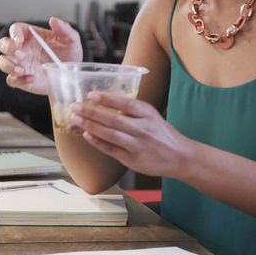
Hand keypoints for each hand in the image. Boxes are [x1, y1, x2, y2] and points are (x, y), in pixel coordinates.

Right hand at [0, 17, 82, 95]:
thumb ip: (64, 29)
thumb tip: (54, 20)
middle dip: (7, 48)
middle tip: (20, 55)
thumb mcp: (71, 41)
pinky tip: (31, 79)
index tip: (20, 40)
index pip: (16, 29)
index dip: (14, 33)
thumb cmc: (69, 57)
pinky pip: (11, 80)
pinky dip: (18, 80)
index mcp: (32, 37)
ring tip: (22, 69)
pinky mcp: (22, 79)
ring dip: (8, 65)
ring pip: (2, 62)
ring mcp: (21, 65)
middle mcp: (23, 50)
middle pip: (3, 44)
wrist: (71, 78)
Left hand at [70, 91, 196, 177]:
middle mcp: (143, 129)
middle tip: (76, 107)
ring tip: (77, 119)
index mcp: (148, 114)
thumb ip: (133, 111)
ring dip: (91, 126)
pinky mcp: (133, 159)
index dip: (107, 99)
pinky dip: (98, 142)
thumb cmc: (163, 135)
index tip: (91, 95)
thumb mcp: (152, 116)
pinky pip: (111, 149)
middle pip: (114, 119)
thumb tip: (106, 103)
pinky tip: (87, 135)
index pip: (125, 104)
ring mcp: (137, 145)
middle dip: (92, 112)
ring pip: (110, 134)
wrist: (180, 156)